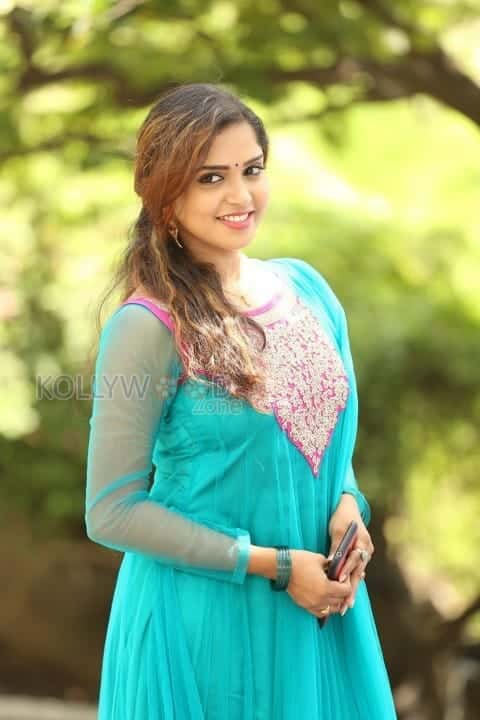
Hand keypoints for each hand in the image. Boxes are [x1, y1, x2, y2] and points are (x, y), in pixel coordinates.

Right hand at [285, 549, 351, 619]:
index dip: (347, 583)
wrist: (281, 568)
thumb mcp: (319, 559)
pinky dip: (325, 608)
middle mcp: (321, 599)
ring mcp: (313, 604)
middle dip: (343, 592)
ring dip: (336, 602)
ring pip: (332, 609)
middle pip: (340, 601)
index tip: (343, 577)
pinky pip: (321, 612)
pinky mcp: (305, 606)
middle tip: (340, 583)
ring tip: (334, 592)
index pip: (346, 591)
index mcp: (326, 587)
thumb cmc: (300, 561)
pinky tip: (325, 600)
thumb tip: (338, 568)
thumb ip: (331, 565)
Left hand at [327, 494, 374, 614]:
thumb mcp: (336, 530)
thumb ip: (336, 547)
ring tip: (347, 605)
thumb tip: (331, 563)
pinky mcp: (362, 555)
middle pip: (358, 572)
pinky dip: (352, 581)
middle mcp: (367, 549)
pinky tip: (349, 594)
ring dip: (352, 589)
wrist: (349, 508)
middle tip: (346, 605)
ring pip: (358, 574)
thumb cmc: (341, 518)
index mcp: (362, 542)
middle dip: (352, 589)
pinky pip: (358, 570)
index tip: (341, 583)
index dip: (347, 571)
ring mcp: (366, 553)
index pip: (354, 559)